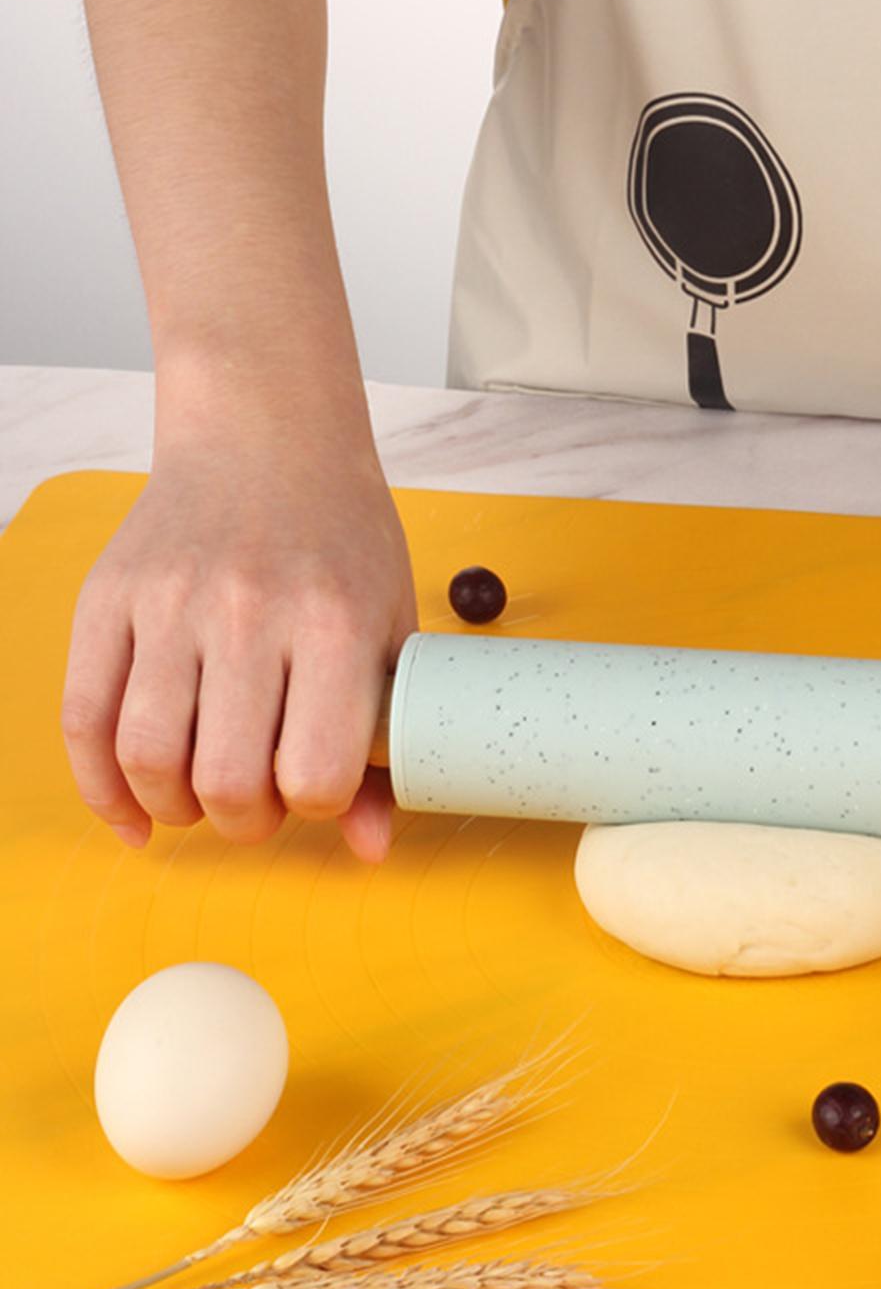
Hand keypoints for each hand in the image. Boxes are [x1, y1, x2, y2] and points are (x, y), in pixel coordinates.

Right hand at [60, 436, 416, 861]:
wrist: (268, 437)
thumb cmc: (344, 542)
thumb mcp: (391, 627)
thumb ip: (384, 739)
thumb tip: (373, 850)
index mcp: (334, 624)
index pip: (312, 773)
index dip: (316, 804)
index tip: (318, 788)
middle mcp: (249, 613)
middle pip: (223, 780)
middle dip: (244, 821)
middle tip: (258, 807)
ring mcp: (169, 604)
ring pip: (145, 758)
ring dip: (174, 807)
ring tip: (204, 797)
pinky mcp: (107, 598)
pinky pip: (82, 719)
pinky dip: (101, 787)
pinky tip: (135, 810)